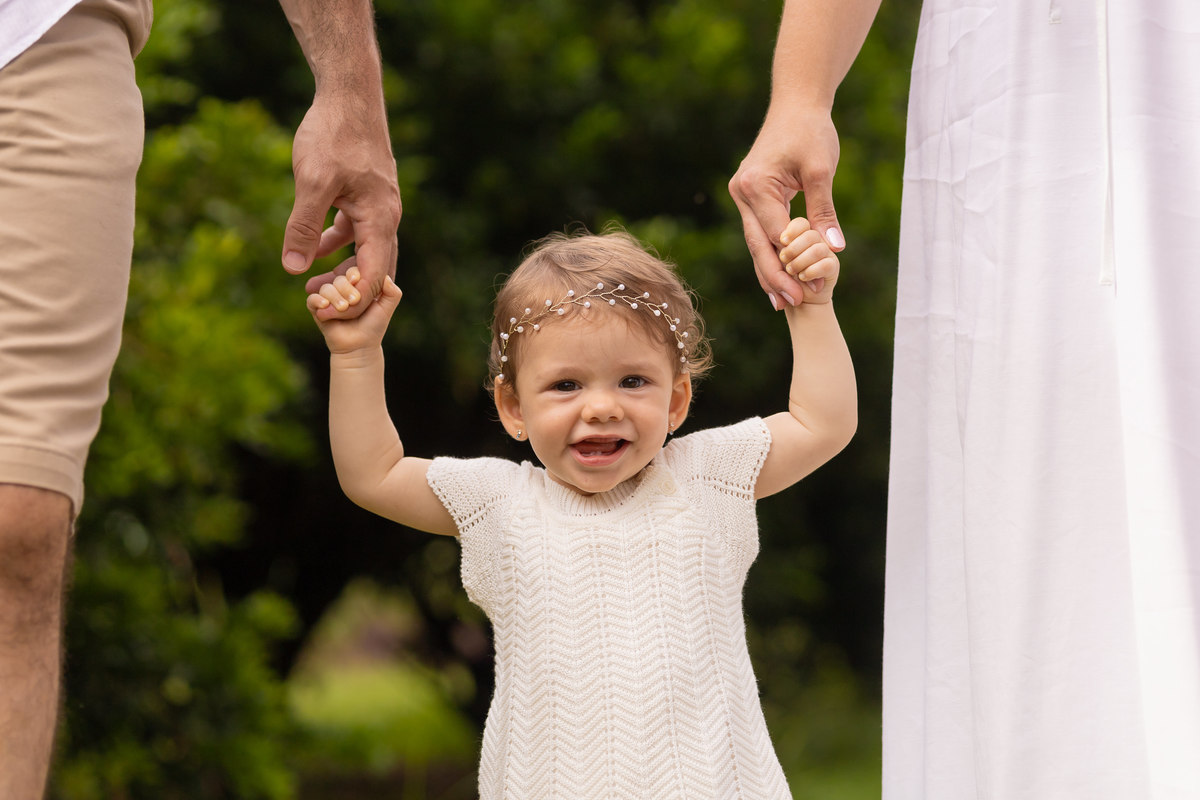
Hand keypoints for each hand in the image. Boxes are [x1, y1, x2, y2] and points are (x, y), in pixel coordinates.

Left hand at [283, 90, 401, 321]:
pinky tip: (318, 248)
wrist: (349, 96)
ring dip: (345, 270)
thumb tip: (293, 268)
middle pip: (376, 269)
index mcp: (380, 220)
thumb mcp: (312, 183)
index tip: (323, 314)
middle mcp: (387, 216)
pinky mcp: (368, 194)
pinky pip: (359, 230)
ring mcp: (379, 205)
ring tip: (316, 285)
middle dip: (350, 292)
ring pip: (367, 250)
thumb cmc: (333, 135)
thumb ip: (304, 227)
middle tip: (320, 309)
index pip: (373, 276)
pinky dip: (341, 244)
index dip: (350, 301)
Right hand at [308, 266, 403, 353]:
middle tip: (354, 301)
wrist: (360, 346)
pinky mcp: (318, 310)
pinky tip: (325, 305)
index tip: (357, 279)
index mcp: (357, 286)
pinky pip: (312, 299)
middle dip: (346, 288)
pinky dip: (317, 300)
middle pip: (339, 279)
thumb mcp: (387, 308)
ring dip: (335, 296)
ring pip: (326, 288)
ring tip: (343, 308)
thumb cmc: (373, 326)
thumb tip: (386, 276)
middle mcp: (341, 290)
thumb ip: (393, 292)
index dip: (354, 273)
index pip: (352, 271)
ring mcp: (328, 299)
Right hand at [729, 105, 843, 308]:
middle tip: (792, 304)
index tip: (811, 287)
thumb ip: (824, 212)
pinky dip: (771, 254)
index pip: (774, 235)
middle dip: (776, 277)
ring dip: (770, 272)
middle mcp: (742, 193)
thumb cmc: (811, 131)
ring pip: (756, 243)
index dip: (793, 264)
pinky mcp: (750, 197)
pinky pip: (759, 232)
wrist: (796, 103)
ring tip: (783, 301)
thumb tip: (834, 250)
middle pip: (758, 246)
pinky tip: (780, 278)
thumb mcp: (822, 170)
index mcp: (756, 186)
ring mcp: (742, 196)